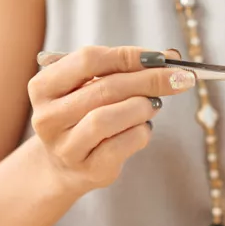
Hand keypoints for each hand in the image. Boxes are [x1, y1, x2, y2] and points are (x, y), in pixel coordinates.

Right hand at [28, 46, 194, 193]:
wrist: (65, 166)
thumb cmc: (85, 116)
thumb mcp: (93, 87)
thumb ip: (124, 69)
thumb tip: (172, 57)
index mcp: (44, 87)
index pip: (89, 60)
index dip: (129, 55)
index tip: (162, 57)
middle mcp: (48, 117)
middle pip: (104, 89)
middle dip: (148, 80)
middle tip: (180, 78)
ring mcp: (66, 147)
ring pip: (107, 118)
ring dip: (141, 107)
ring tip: (155, 104)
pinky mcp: (89, 169)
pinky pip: (122, 145)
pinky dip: (141, 131)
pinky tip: (144, 127)